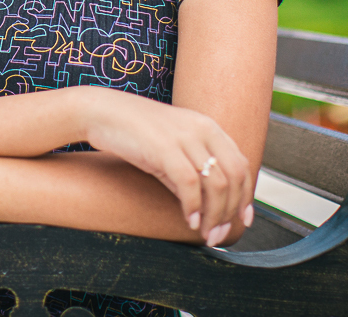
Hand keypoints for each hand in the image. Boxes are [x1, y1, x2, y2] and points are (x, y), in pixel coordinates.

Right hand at [83, 88, 253, 246]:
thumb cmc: (134, 132)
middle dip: (231, 211)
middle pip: (233, 177)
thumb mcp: (171, 150)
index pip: (241, 165)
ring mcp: (184, 137)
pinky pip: (190, 183)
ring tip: (206, 233)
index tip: (242, 221)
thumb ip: (190, 174)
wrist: (102, 112)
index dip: (246, 196)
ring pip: (216, 183)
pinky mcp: (165, 147)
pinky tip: (189, 220)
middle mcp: (202, 129)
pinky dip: (193, 207)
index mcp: (208, 126)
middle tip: (219, 235)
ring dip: (214, 215)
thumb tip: (205, 208)